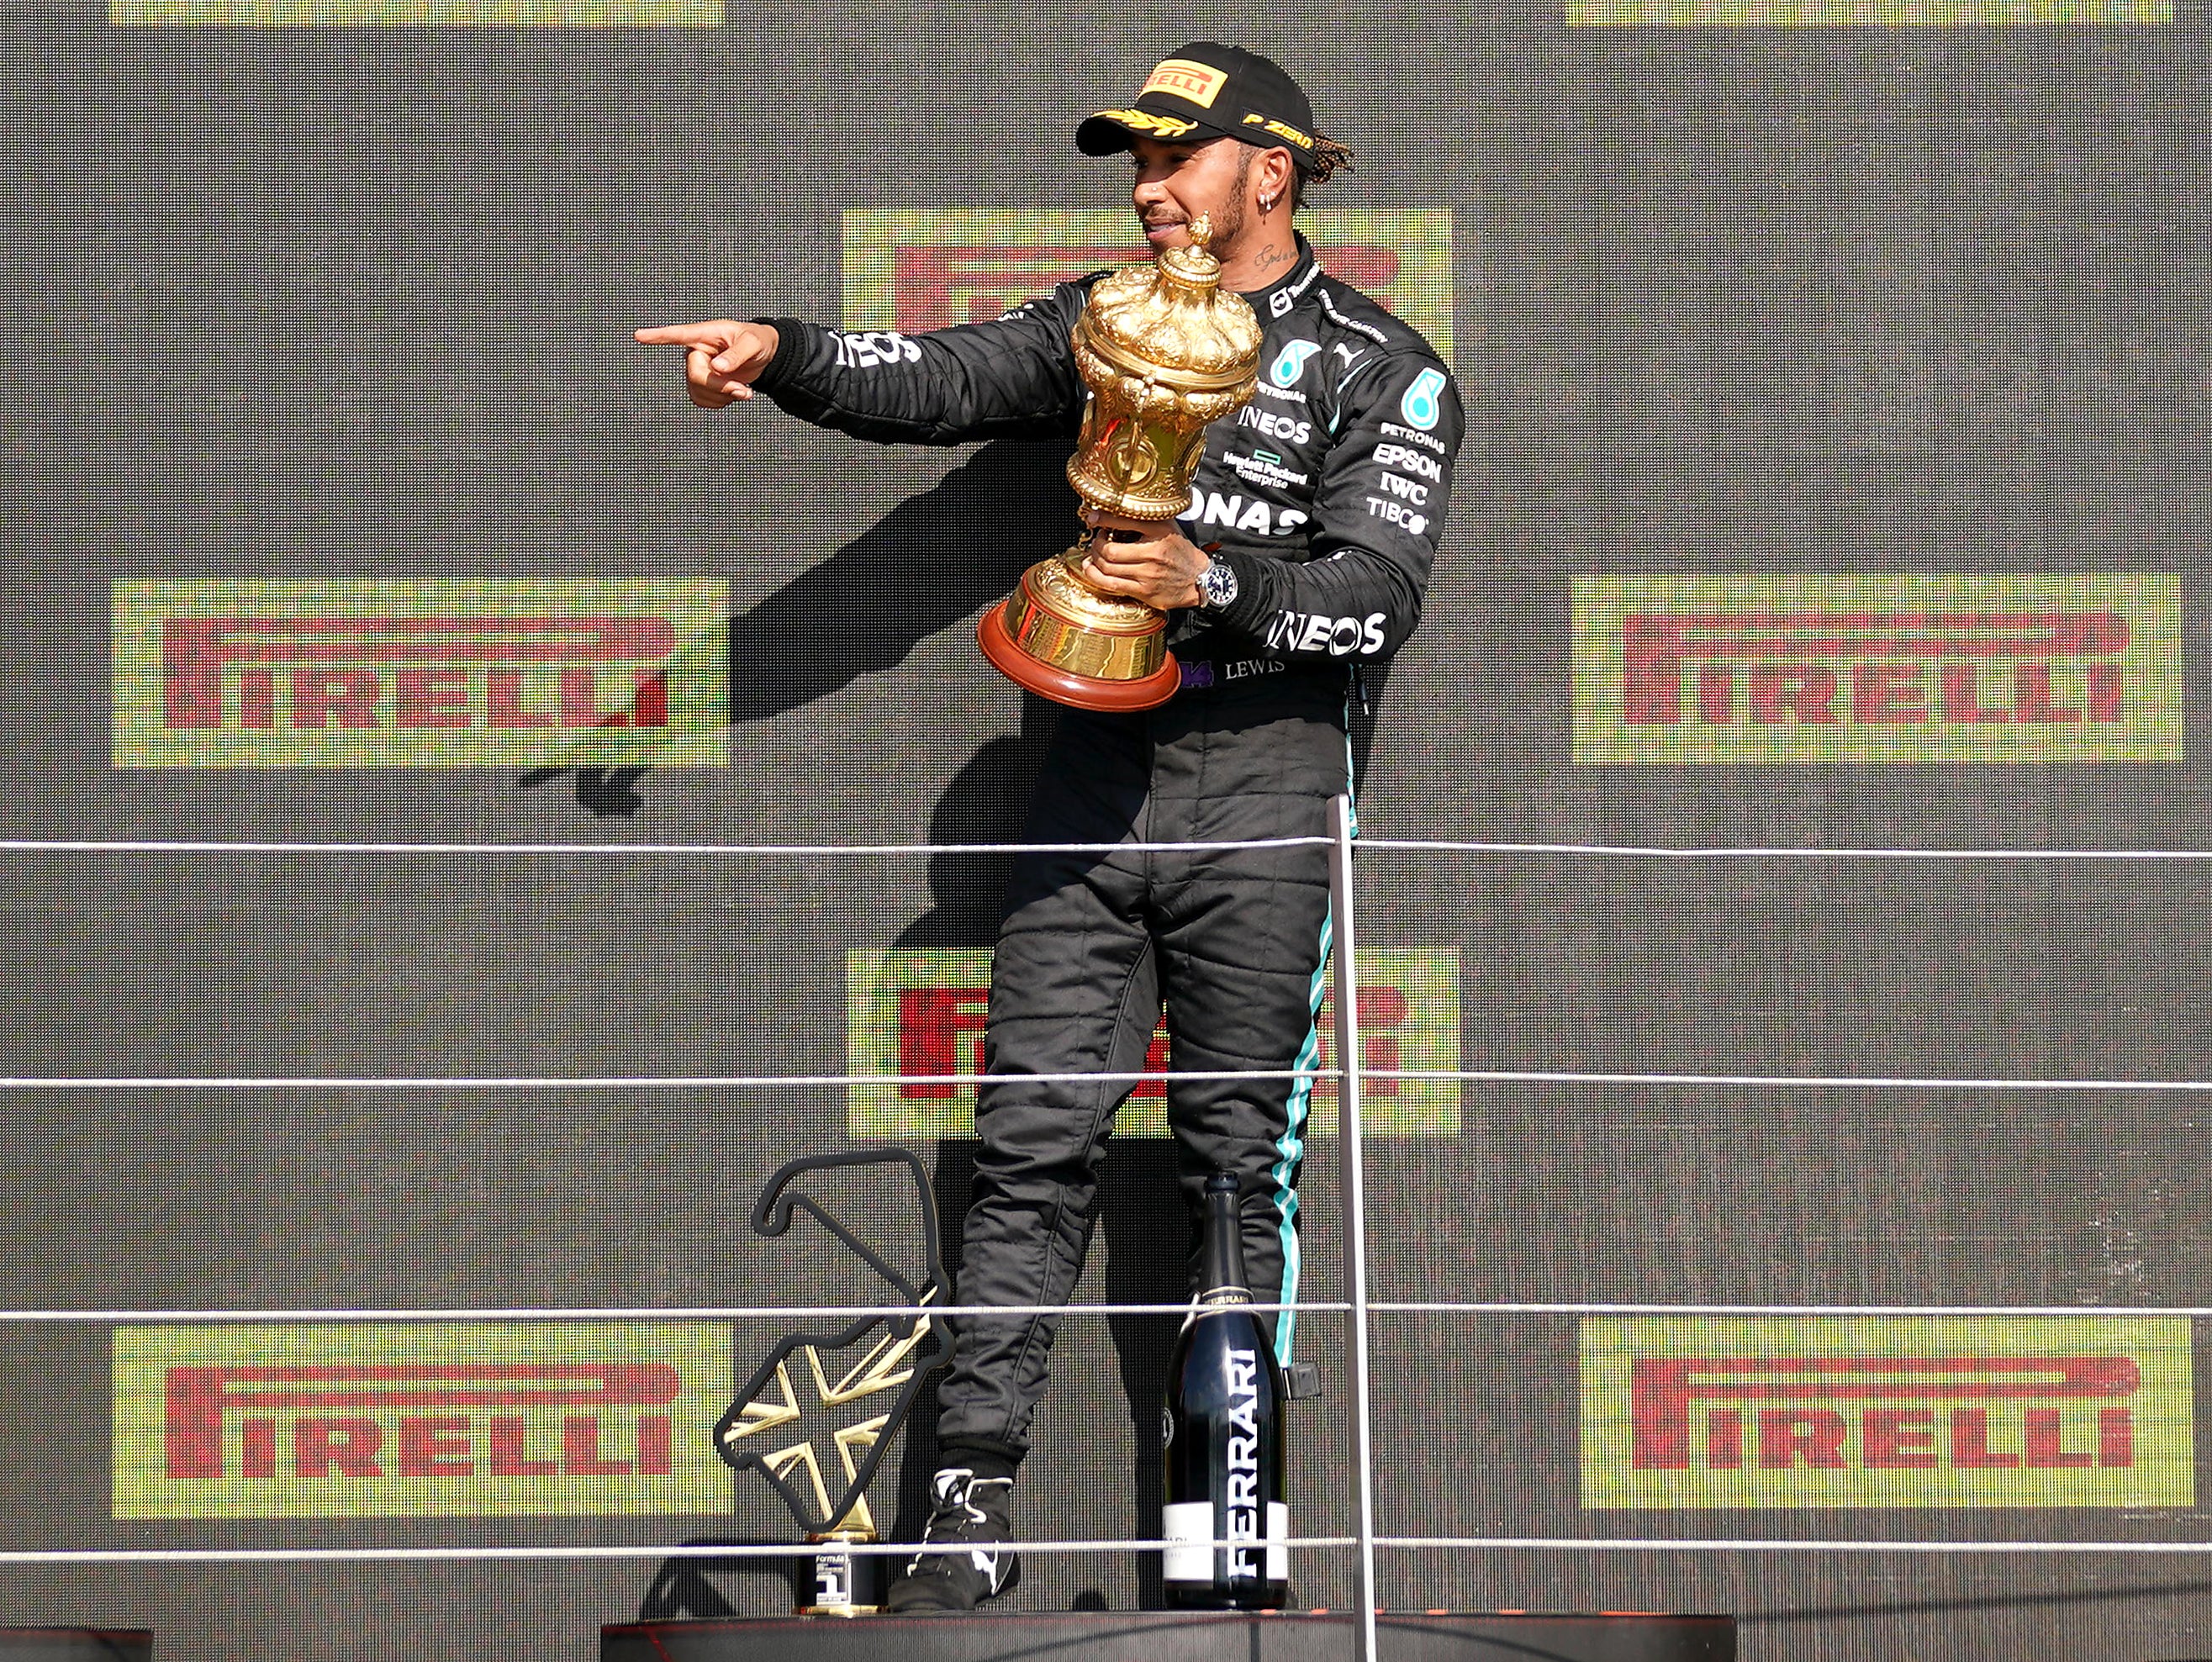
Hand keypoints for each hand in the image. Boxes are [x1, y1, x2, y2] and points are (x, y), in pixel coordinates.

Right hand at [633, 319, 780, 408]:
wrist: (763, 356)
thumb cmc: (757, 342)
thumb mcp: (753, 344)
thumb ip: (737, 354)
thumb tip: (718, 367)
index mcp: (706, 335)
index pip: (678, 335)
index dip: (658, 336)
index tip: (638, 336)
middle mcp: (697, 352)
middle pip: (695, 376)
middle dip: (720, 387)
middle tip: (743, 389)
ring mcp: (698, 370)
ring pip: (698, 392)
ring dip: (723, 397)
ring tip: (744, 390)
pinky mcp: (702, 386)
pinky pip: (703, 401)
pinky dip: (721, 403)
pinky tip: (734, 393)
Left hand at [1079, 509, 1209, 610]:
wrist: (1199, 579)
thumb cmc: (1180, 551)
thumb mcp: (1167, 527)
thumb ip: (1144, 518)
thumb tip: (1113, 511)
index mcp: (1159, 531)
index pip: (1123, 521)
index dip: (1102, 519)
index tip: (1093, 518)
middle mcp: (1153, 552)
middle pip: (1109, 550)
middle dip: (1096, 545)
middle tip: (1097, 541)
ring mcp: (1148, 574)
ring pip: (1107, 568)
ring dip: (1093, 561)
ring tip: (1093, 556)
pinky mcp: (1144, 591)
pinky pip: (1112, 585)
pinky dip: (1096, 577)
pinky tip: (1092, 570)